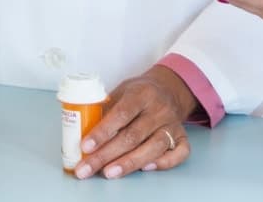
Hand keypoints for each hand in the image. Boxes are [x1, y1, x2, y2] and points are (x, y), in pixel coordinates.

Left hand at [74, 66, 196, 178]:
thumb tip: (81, 133)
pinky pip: (179, 153)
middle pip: (133, 135)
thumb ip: (105, 109)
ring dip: (130, 163)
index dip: (103, 132)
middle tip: (86, 169)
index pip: (121, 114)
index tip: (85, 147)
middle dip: (106, 155)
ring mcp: (173, 123)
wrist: (168, 88)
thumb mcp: (120, 91)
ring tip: (109, 173)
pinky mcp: (182, 136)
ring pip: (154, 147)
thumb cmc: (138, 93)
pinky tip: (146, 168)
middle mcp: (160, 108)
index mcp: (142, 93)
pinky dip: (164, 163)